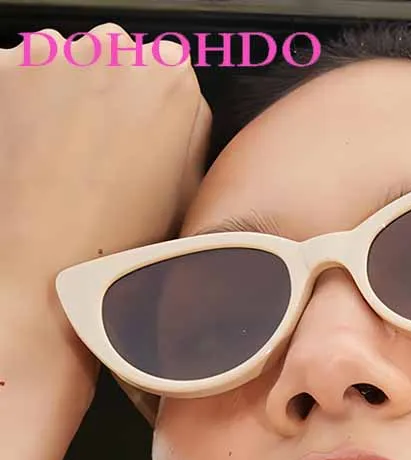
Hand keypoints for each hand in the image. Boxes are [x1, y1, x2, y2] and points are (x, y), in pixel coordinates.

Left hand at [0, 23, 210, 290]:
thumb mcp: (191, 194)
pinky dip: (28, 108)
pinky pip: (23, 78)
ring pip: (71, 69)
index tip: (152, 145)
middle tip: (112, 161)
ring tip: (71, 164)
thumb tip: (183, 119)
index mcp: (169, 75)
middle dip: (117, 101)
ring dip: (71, 102)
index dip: (165, 116)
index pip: (175, 74)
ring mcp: (49, 53)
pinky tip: (38, 157)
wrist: (35, 262)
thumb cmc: (113, 236)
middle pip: (121, 65)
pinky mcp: (0, 67)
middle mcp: (110, 49)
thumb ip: (195, 137)